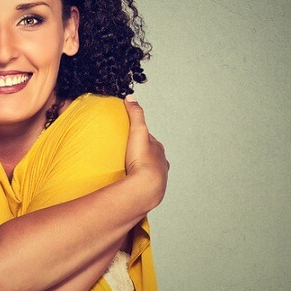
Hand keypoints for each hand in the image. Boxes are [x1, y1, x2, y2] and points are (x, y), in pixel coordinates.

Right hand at [123, 94, 168, 212]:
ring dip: (142, 170)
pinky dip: (138, 183)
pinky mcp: (150, 191)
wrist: (145, 188)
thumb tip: (131, 98)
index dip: (142, 137)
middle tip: (129, 154)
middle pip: (152, 156)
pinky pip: (143, 185)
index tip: (132, 136)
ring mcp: (157, 179)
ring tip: (129, 171)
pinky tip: (129, 185)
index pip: (151, 140)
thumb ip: (135, 114)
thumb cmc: (142, 160)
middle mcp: (161, 164)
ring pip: (150, 172)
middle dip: (144, 154)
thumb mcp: (138, 131)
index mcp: (159, 150)